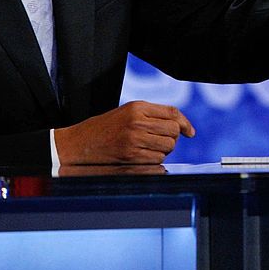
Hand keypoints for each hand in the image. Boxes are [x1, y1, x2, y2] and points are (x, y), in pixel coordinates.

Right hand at [54, 100, 195, 164]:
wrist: (78, 144)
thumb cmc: (103, 128)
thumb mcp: (126, 113)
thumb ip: (151, 115)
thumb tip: (181, 126)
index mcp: (137, 107)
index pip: (173, 113)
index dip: (185, 123)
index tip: (190, 132)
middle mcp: (137, 122)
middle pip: (173, 131)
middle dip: (172, 138)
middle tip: (160, 141)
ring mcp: (134, 140)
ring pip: (167, 147)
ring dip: (163, 151)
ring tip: (147, 148)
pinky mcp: (130, 157)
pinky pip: (157, 162)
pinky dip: (155, 162)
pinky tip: (142, 158)